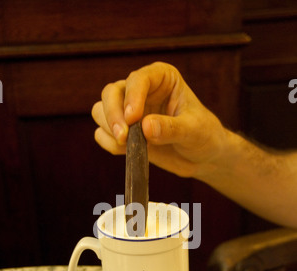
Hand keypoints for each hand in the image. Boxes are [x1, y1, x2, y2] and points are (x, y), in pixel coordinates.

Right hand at [92, 62, 226, 178]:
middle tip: (123, 137)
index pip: (137, 79)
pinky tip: (127, 152)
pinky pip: (102, 134)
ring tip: (128, 145)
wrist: (203, 157)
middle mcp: (141, 91)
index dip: (132, 97)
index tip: (133, 120)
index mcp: (162, 78)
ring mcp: (130, 111)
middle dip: (113, 114)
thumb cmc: (204, 136)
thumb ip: (171, 128)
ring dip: (109, 129)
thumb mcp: (194, 131)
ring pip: (101, 111)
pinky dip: (109, 144)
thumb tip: (145, 128)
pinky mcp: (125, 132)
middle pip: (111, 93)